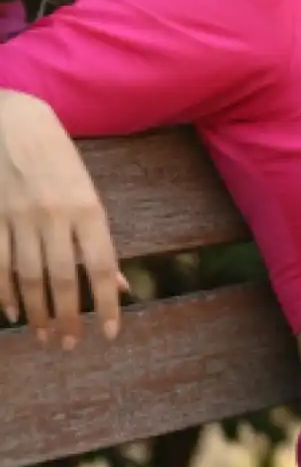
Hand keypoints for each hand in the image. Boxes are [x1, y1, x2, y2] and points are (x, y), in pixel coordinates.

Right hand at [0, 91, 127, 347]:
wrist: (12, 121)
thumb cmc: (59, 158)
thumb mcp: (88, 192)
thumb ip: (101, 240)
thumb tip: (123, 285)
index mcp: (88, 207)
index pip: (103, 265)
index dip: (107, 304)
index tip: (110, 333)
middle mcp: (55, 215)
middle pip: (64, 278)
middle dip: (68, 318)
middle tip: (69, 345)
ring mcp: (21, 217)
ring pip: (29, 277)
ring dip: (38, 312)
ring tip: (44, 336)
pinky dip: (5, 292)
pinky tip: (13, 312)